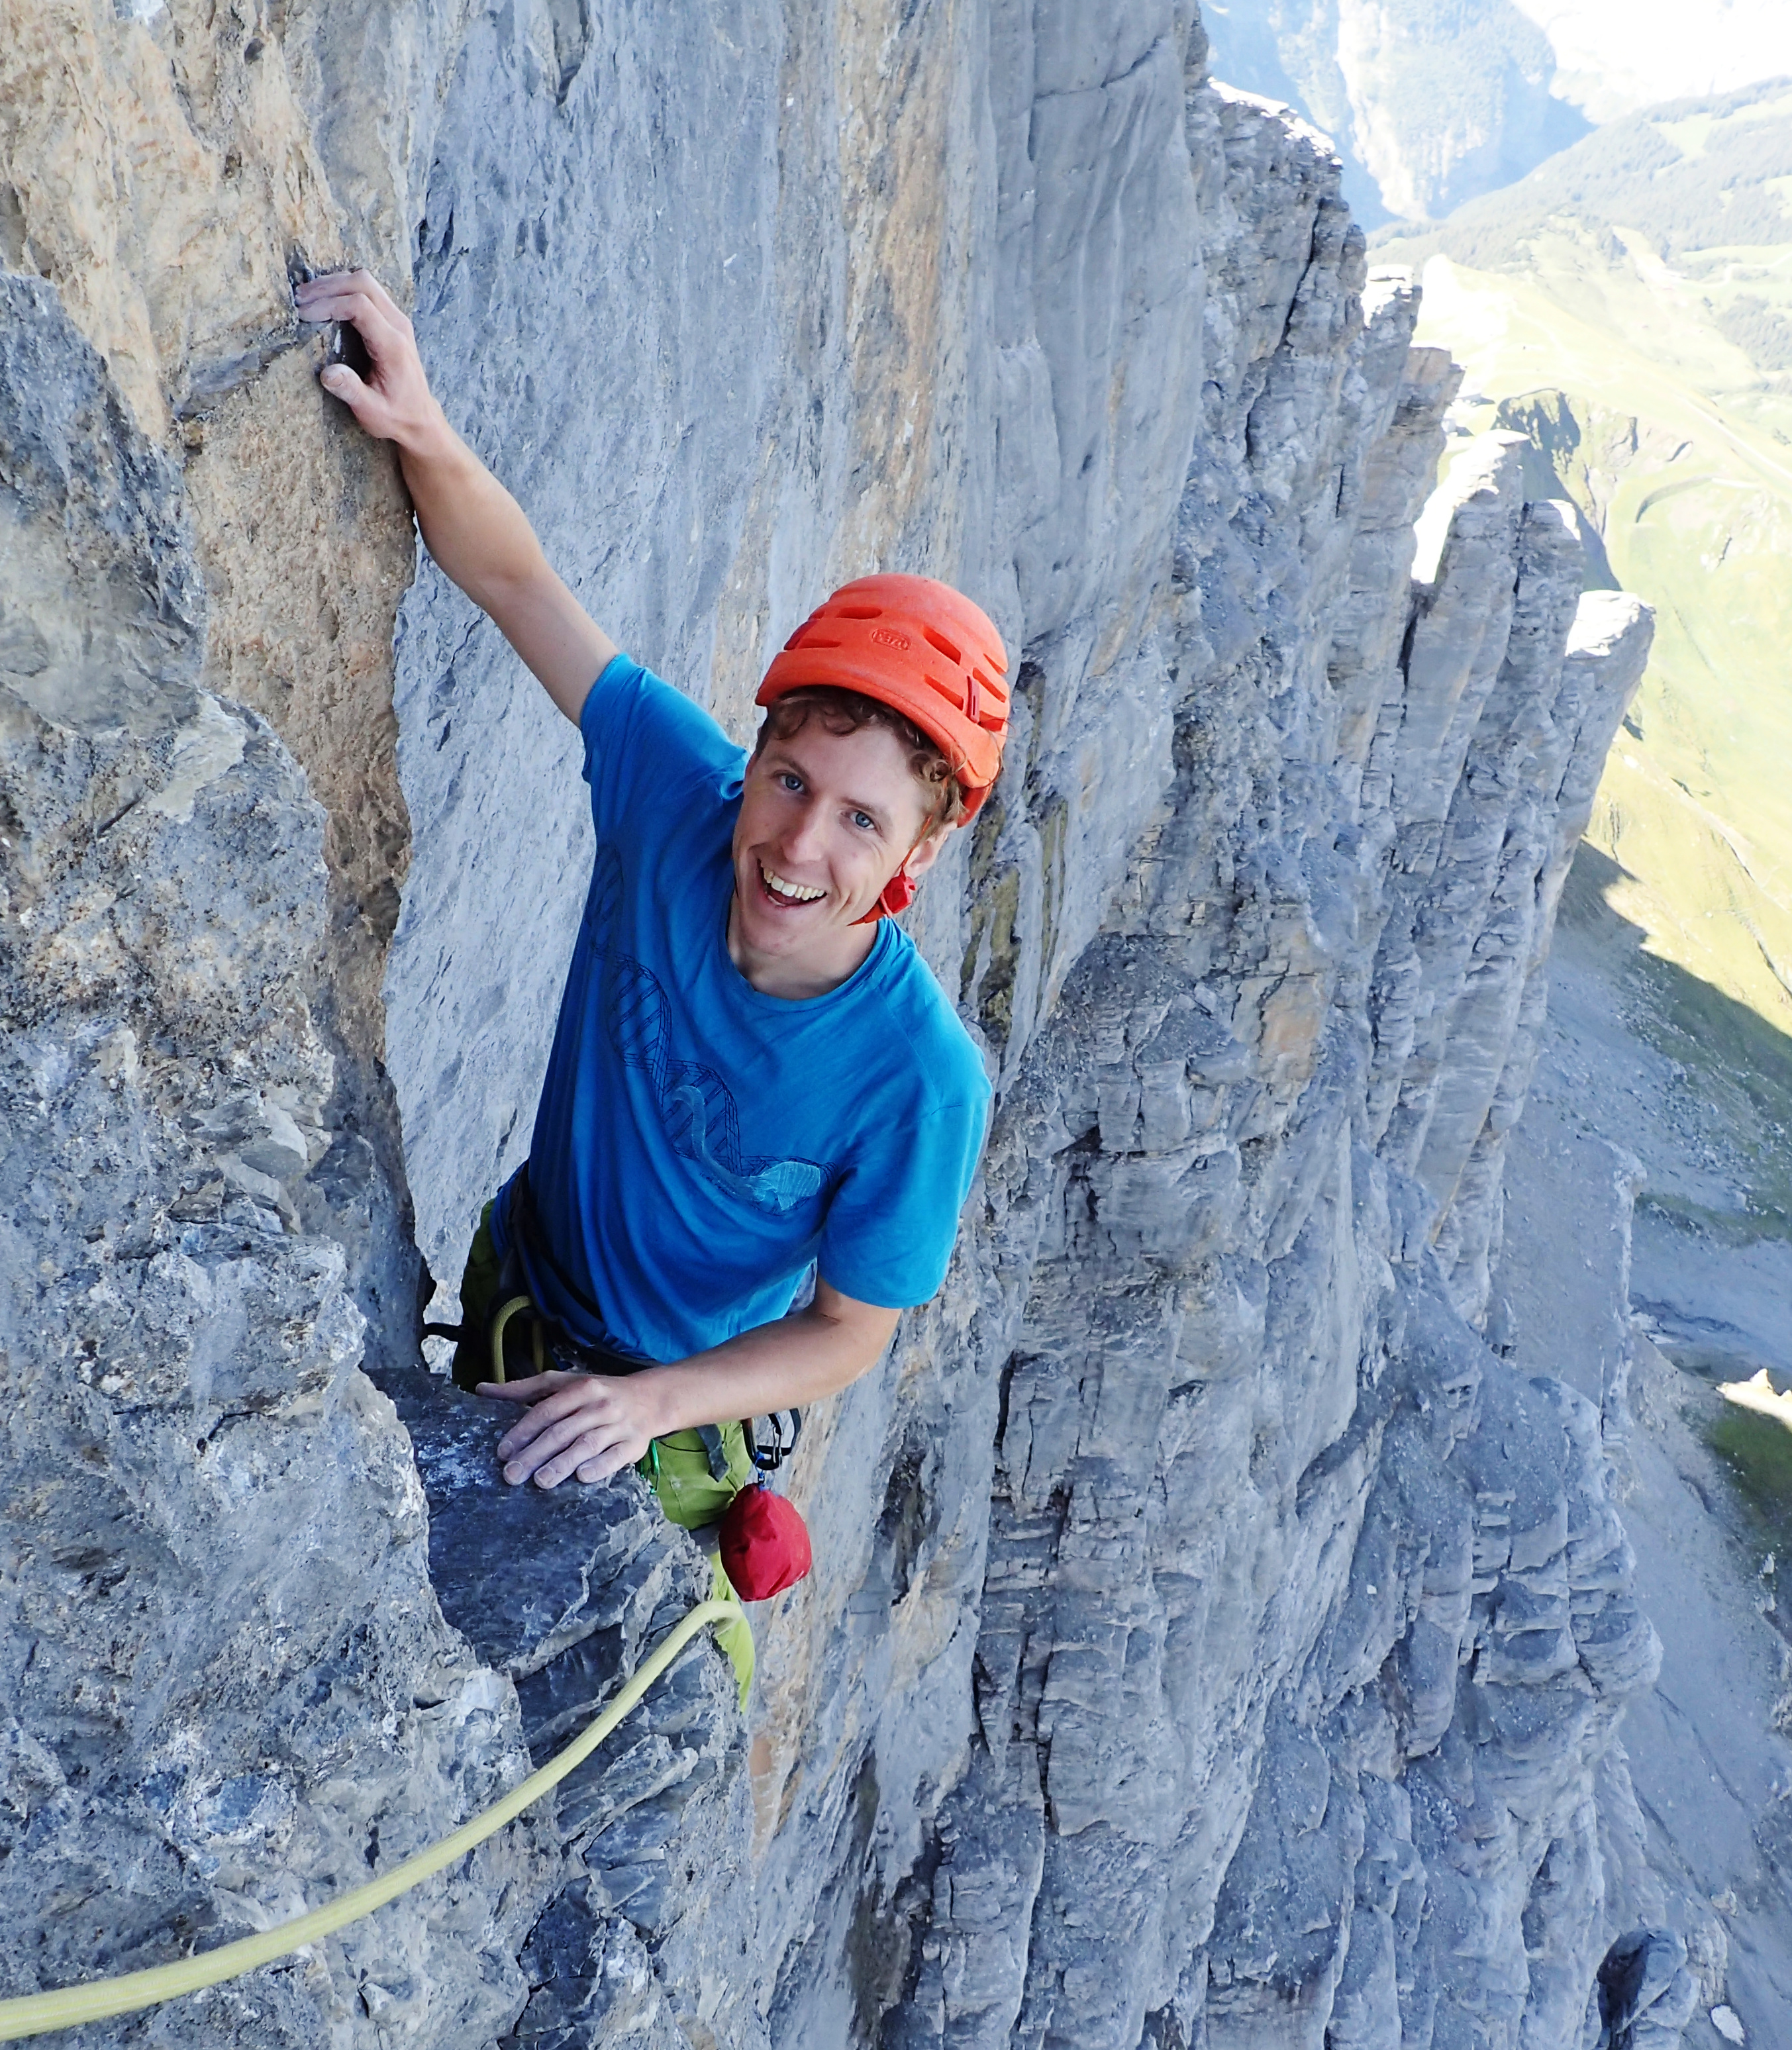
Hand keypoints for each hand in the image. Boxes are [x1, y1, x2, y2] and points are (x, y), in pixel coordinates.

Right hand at [294, 269, 448, 453]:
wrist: (421, 419)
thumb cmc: (397, 416)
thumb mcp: (372, 411)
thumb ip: (350, 391)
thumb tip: (327, 373)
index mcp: (392, 345)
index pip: (359, 306)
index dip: (328, 304)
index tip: (303, 314)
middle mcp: (398, 325)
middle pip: (362, 283)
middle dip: (328, 285)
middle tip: (299, 298)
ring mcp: (397, 320)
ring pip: (366, 283)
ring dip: (334, 284)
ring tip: (307, 296)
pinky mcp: (393, 321)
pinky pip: (368, 292)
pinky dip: (344, 289)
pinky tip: (325, 300)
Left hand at [476, 1369, 666, 1488]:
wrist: (651, 1399)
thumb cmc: (598, 1393)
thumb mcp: (564, 1383)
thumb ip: (524, 1389)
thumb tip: (481, 1390)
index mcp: (581, 1388)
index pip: (547, 1410)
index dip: (524, 1431)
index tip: (503, 1451)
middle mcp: (599, 1405)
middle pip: (563, 1431)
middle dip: (535, 1453)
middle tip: (512, 1475)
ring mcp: (618, 1425)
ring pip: (587, 1445)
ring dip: (563, 1463)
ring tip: (540, 1481)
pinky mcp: (634, 1445)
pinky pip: (615, 1457)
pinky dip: (599, 1467)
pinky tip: (581, 1478)